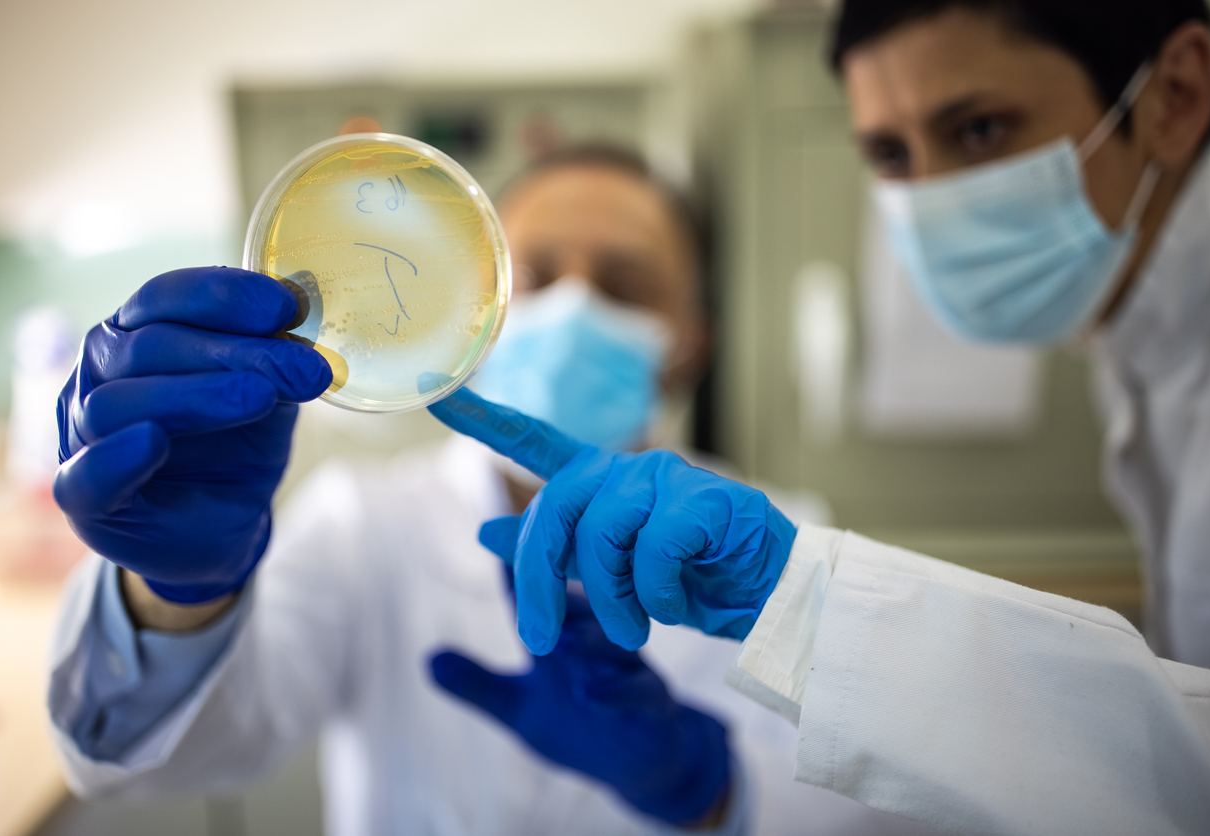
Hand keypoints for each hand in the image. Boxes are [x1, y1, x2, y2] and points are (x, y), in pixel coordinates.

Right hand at [54, 267, 331, 603]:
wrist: (217, 528)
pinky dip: (116, 457)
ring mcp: (81, 435)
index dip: (225, 295)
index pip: (165, 297)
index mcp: (137, 334)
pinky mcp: (82, 499)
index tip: (287, 308)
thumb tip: (305, 322)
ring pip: (117, 403)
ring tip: (259, 398)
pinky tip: (152, 442)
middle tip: (302, 368)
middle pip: (150, 346)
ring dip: (194, 396)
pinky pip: (83, 476)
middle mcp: (101, 374)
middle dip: (234, 353)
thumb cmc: (232, 450)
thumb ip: (274, 362)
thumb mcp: (267, 399)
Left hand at [428, 388, 797, 653]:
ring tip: (636, 630)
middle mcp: (628, 469)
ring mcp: (667, 478)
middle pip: (554, 509)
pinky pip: (653, 552)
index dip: (483, 416)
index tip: (436, 390)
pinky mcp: (705, 500)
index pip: (533, 440)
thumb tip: (486, 530)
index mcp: (601, 482)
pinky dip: (656, 596)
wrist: (773, 599)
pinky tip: (677, 605)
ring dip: (611, 600)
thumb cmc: (692, 582)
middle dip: (538, 579)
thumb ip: (554, 549)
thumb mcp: (611, 574)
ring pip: (602, 534)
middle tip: (540, 640)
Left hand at [430, 527, 729, 826]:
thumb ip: (476, 684)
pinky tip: (589, 692)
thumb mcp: (516, 707)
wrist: (638, 762)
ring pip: (613, 643)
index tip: (492, 533)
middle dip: (558, 594)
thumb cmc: (574, 722)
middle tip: (537, 582)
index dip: (517, 566)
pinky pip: (640, 689)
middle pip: (579, 607)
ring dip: (588, 640)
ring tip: (564, 641)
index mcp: (562, 631)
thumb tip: (426, 659)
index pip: (536, 593)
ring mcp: (629, 668)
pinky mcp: (654, 702)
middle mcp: (596, 639)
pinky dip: (616, 689)